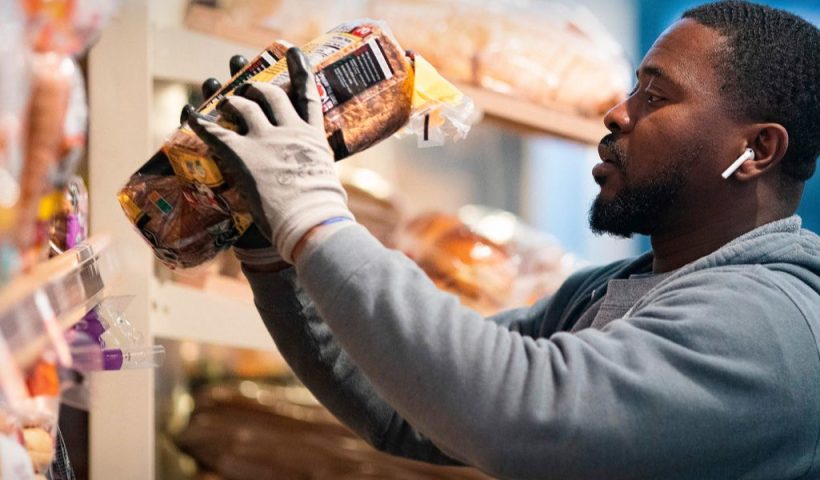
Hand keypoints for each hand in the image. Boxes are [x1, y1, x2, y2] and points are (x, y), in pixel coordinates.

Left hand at [187, 48, 352, 263]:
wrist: (311, 222)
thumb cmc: (323, 212)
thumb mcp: (327, 182)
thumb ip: (318, 173)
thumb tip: (327, 189)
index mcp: (313, 137)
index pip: (308, 96)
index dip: (300, 71)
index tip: (294, 54)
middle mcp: (290, 131)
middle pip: (271, 96)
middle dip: (256, 88)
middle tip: (247, 89)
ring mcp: (266, 140)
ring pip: (243, 106)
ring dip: (230, 100)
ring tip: (223, 101)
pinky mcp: (244, 154)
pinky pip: (216, 131)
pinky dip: (201, 122)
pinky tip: (191, 115)